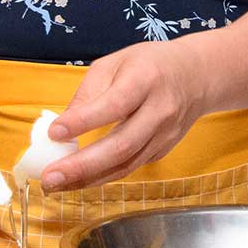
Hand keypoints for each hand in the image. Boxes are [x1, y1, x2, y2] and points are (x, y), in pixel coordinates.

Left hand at [41, 41, 205, 191]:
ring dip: (88, 178)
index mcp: (145, 79)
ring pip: (126, 164)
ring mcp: (165, 135)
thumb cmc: (150, 64)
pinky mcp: (163, 150)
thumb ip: (89, 92)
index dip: (84, 121)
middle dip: (82, 165)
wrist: (197, 77)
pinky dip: (102, 177)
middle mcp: (159, 110)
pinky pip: (130, 167)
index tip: (54, 132)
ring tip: (56, 184)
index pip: (114, 105)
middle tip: (49, 177)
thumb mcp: (116, 62)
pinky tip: (78, 179)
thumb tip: (61, 127)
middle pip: (122, 145)